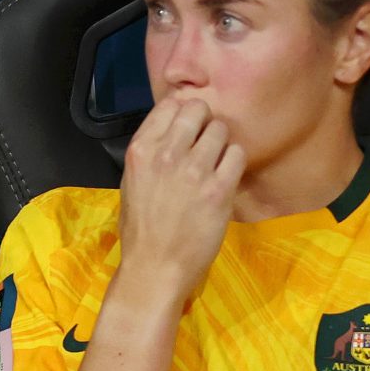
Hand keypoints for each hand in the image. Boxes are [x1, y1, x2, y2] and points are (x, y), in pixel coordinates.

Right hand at [116, 96, 243, 300]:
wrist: (155, 265)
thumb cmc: (140, 227)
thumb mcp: (131, 181)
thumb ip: (151, 151)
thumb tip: (174, 129)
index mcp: (140, 150)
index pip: (169, 105)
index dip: (182, 113)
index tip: (186, 127)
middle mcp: (166, 154)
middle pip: (198, 110)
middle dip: (204, 122)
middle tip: (205, 142)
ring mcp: (194, 171)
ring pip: (221, 130)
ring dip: (221, 143)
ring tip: (215, 163)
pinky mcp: (219, 189)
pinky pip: (237, 154)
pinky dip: (234, 162)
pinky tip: (224, 177)